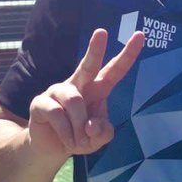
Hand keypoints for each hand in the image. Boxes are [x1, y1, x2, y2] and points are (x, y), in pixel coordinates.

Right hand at [27, 29, 143, 161]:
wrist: (51, 149)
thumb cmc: (79, 137)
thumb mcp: (98, 139)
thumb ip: (103, 133)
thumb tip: (91, 125)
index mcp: (97, 89)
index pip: (114, 70)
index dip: (127, 54)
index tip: (140, 35)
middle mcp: (78, 84)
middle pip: (88, 65)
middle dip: (95, 49)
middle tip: (102, 32)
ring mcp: (57, 91)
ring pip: (74, 101)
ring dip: (79, 127)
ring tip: (79, 142)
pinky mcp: (40, 102)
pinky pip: (57, 114)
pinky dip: (66, 133)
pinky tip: (67, 141)